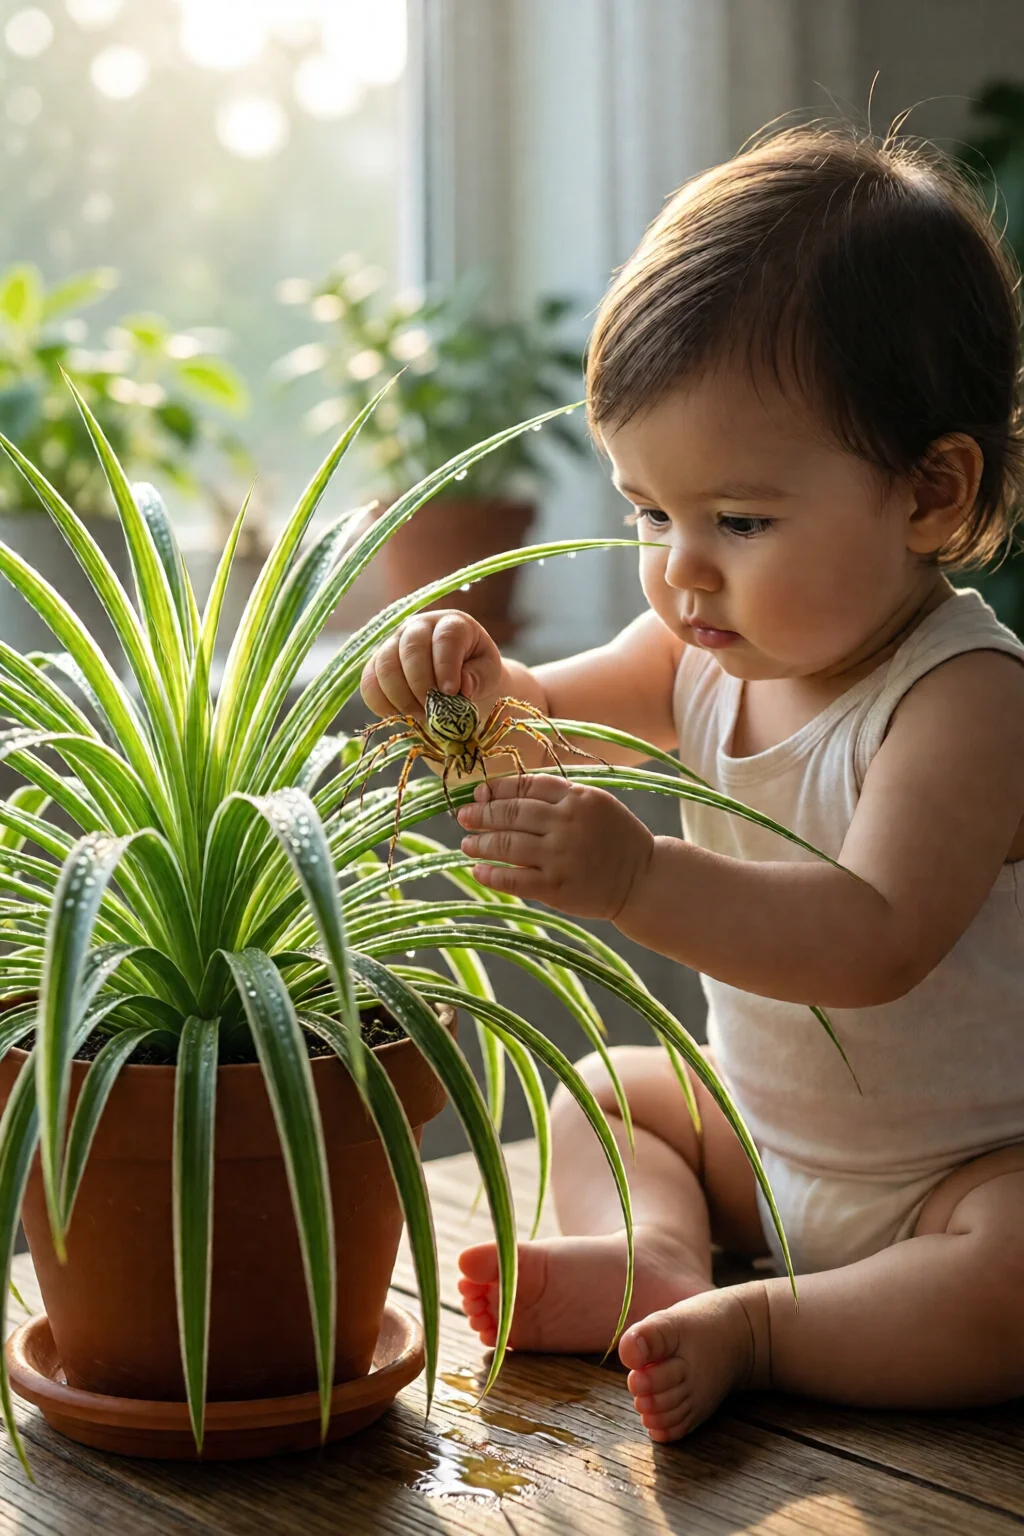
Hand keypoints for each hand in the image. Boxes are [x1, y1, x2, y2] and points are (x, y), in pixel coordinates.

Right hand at [359, 610, 502, 719]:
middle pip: (410, 649)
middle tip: (433, 711)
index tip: (451, 693)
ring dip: (401, 697)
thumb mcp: (488, 672)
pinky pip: (369, 682)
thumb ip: (479, 676)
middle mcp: (419, 626)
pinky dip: (381, 703)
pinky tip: (400, 716)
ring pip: (385, 665)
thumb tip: (463, 686)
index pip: (445, 638)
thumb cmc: (476, 671)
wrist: (458, 677)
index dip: (446, 666)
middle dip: (421, 685)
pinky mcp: (377, 663)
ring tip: (420, 716)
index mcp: (452, 623)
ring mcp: (394, 642)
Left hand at [457, 774, 654, 920]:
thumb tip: (508, 793)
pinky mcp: (556, 887)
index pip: (526, 787)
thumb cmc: (616, 838)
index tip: (480, 794)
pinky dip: (492, 874)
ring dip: (481, 844)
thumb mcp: (595, 803)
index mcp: (577, 798)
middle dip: (482, 815)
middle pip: (512, 814)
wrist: (643, 879)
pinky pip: (514, 879)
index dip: (498, 789)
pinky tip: (478, 871)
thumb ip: (558, 795)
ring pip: (508, 845)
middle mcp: (567, 823)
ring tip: (466, 844)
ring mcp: (560, 856)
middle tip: (464, 817)